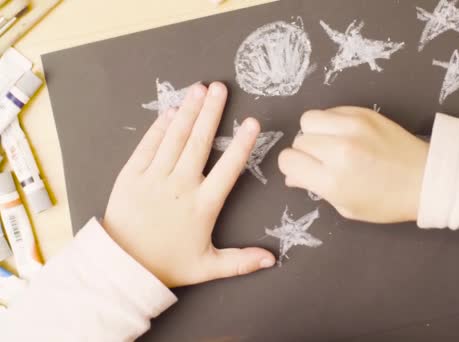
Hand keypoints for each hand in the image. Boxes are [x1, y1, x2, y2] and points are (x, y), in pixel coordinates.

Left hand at [104, 82, 275, 287]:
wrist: (122, 266)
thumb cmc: (167, 264)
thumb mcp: (207, 267)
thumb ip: (241, 262)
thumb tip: (271, 260)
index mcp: (202, 205)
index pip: (228, 169)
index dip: (241, 145)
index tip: (252, 123)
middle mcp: (180, 186)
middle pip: (199, 143)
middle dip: (211, 113)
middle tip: (220, 88)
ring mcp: (154, 178)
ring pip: (175, 138)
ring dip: (188, 112)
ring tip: (199, 89)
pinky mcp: (131, 176)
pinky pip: (148, 146)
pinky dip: (159, 127)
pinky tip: (171, 112)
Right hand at [279, 106, 428, 223]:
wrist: (426, 179)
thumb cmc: (387, 201)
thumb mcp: (346, 206)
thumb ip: (316, 188)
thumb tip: (292, 176)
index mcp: (333, 180)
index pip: (288, 160)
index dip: (293, 166)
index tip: (304, 170)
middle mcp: (339, 151)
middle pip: (299, 140)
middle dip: (305, 151)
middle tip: (322, 160)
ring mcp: (352, 128)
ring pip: (309, 119)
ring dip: (314, 131)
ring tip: (330, 142)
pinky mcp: (364, 113)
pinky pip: (331, 110)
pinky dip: (332, 121)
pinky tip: (346, 134)